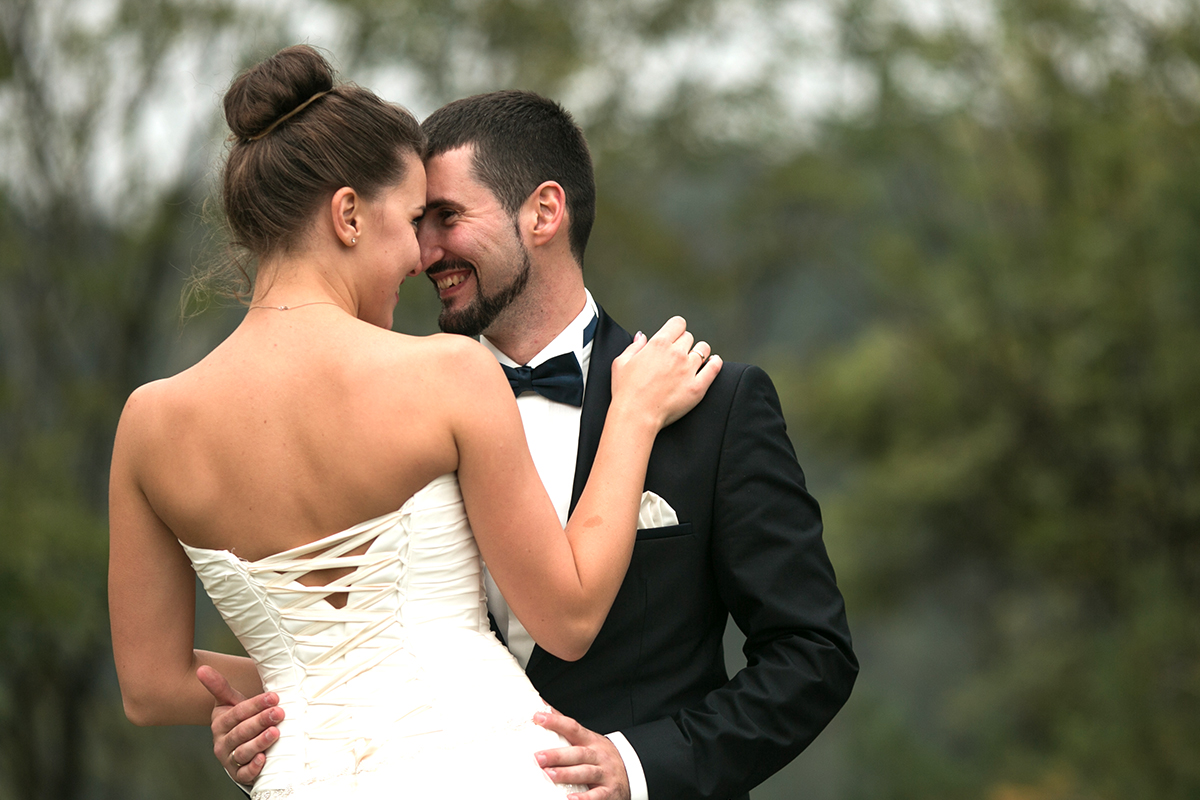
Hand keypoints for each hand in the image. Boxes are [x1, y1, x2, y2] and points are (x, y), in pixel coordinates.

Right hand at [197, 665, 282, 784]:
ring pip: (243, 752)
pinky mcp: (238, 774)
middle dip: (260, 721)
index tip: (273, 697)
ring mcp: (230, 759)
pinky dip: (253, 768)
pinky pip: (244, 774)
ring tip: (275, 733)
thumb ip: (219, 686)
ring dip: (259, 742)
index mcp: (220, 723)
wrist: (240, 745)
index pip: (237, 713)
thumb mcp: (230, 702)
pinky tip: (263, 759)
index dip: (255, 705)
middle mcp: (222, 742)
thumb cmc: (239, 720)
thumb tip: (201, 668)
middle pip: (241, 732)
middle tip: (279, 712)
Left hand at [534, 710, 630, 799]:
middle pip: (577, 753)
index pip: (572, 727)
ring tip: (549, 775)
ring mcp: (604, 773)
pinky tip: (571, 799)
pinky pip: (597, 795)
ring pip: (585, 772)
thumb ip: (566, 726)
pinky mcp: (609, 791)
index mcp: (590, 740)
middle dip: (557, 755)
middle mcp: (597, 755)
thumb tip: (543, 707)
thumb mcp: (588, 738)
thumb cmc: (601, 754)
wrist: (632, 769)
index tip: (538, 717)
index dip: (556, 721)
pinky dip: (584, 798)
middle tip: (538, 757)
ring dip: (567, 774)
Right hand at [612, 316, 721, 428]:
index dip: (676, 329)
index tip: (674, 336)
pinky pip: (714, 368)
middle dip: (683, 343)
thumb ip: (634, 346)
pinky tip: (712, 363)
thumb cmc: (626, 392)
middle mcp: (676, 354)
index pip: (678, 323)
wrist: (636, 416)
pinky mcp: (697, 386)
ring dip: (699, 352)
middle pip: (689, 337)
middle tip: (677, 355)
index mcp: (658, 344)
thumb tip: (642, 337)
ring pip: (703, 349)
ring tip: (693, 360)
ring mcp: (688, 370)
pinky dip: (715, 363)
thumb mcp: (621, 363)